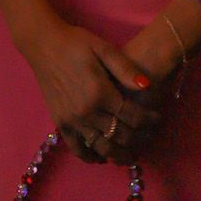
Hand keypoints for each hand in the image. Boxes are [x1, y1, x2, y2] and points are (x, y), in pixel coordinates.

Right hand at [24, 15, 160, 164]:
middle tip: (148, 135)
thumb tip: (148, 86)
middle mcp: (86, 112)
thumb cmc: (76, 43)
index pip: (132, 116)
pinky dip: (92, 157)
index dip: (149, 120)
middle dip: (139, 138)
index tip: (157, 118)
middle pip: (120, 135)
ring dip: (120, 155)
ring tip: (132, 153)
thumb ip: (125, 68)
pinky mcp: (60, 124)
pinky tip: (103, 156)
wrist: (43, 44)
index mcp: (100, 92)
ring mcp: (72, 120)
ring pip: (102, 148)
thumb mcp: (103, 48)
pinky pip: (78, 149)